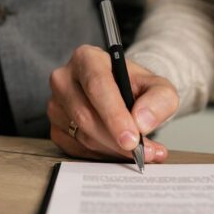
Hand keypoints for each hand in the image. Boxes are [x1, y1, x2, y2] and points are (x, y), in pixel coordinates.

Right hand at [47, 45, 178, 161]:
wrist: (124, 95)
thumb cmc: (136, 88)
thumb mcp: (159, 87)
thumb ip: (159, 100)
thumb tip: (142, 122)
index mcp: (87, 58)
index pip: (97, 86)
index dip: (114, 115)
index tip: (132, 139)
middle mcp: (65, 78)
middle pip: (85, 115)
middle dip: (115, 140)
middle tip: (142, 152)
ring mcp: (56, 104)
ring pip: (82, 135)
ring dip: (112, 149)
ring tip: (139, 152)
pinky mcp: (55, 127)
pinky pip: (76, 149)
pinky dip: (101, 155)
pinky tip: (118, 151)